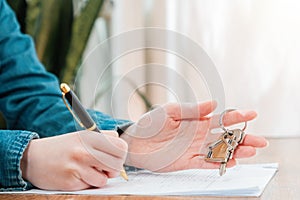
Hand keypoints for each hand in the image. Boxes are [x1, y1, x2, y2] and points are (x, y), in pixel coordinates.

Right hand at [21, 130, 127, 189]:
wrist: (33, 158)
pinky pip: (91, 186)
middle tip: (104, 167)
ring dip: (100, 178)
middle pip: (117, 165)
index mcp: (90, 137)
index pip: (121, 147)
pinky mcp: (71, 182)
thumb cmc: (62, 147)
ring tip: (88, 170)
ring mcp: (77, 167)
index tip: (114, 156)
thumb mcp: (82, 135)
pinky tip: (78, 175)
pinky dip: (88, 183)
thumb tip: (122, 147)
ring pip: (105, 179)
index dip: (121, 154)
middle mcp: (84, 151)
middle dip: (113, 169)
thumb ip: (103, 138)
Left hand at [121, 101, 266, 171]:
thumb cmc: (151, 123)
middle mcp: (199, 135)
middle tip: (260, 141)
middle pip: (225, 137)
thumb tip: (213, 104)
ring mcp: (195, 149)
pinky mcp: (188, 161)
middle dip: (242, 138)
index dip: (236, 116)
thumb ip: (192, 109)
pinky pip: (207, 163)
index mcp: (196, 120)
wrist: (136, 142)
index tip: (251, 114)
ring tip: (251, 152)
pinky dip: (220, 163)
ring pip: (220, 151)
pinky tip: (232, 162)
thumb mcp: (170, 111)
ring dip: (236, 152)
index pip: (220, 118)